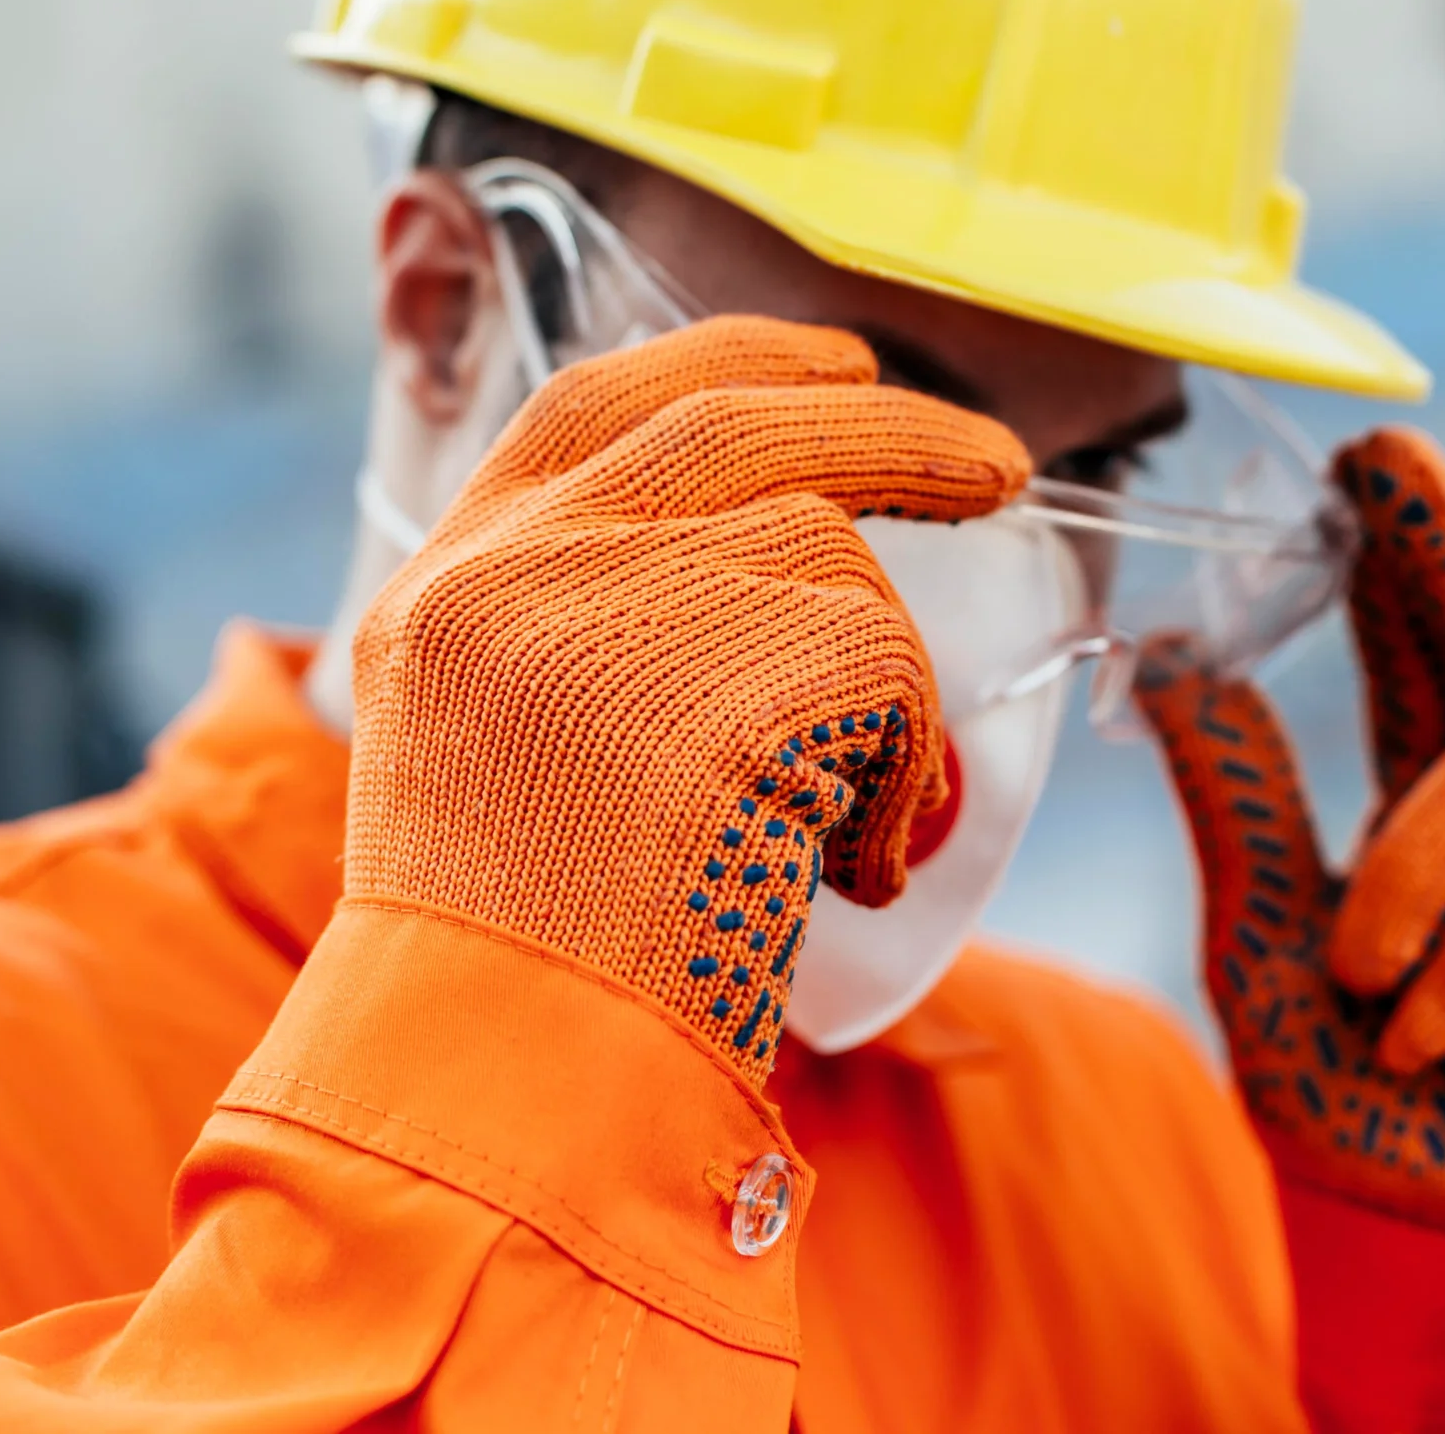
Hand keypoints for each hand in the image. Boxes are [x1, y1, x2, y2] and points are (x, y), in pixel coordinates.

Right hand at [345, 317, 1030, 1086]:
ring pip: (834, 570)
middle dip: (889, 431)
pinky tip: (844, 871)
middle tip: (996, 462)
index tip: (827, 360)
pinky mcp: (737, 664)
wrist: (495, 1084)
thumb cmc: (513, 968)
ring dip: (878, 698)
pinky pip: (890, 678)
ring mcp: (624, 600)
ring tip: (831, 835)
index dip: (724, 359)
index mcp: (448, 581)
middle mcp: (521, 562)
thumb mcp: (489, 760)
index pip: (593, 405)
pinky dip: (899, 777)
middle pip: (739, 422)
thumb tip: (768, 562)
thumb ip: (584, 639)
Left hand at [1136, 430, 1444, 1257]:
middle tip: (1389, 460)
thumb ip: (1240, 809)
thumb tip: (1178, 660)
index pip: (1422, 652)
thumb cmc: (1371, 1112)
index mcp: (1436, 811)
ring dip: (1416, 858)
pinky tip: (1432, 1028)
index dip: (1401, 551)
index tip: (1358, 460)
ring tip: (1358, 975)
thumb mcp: (1262, 953)